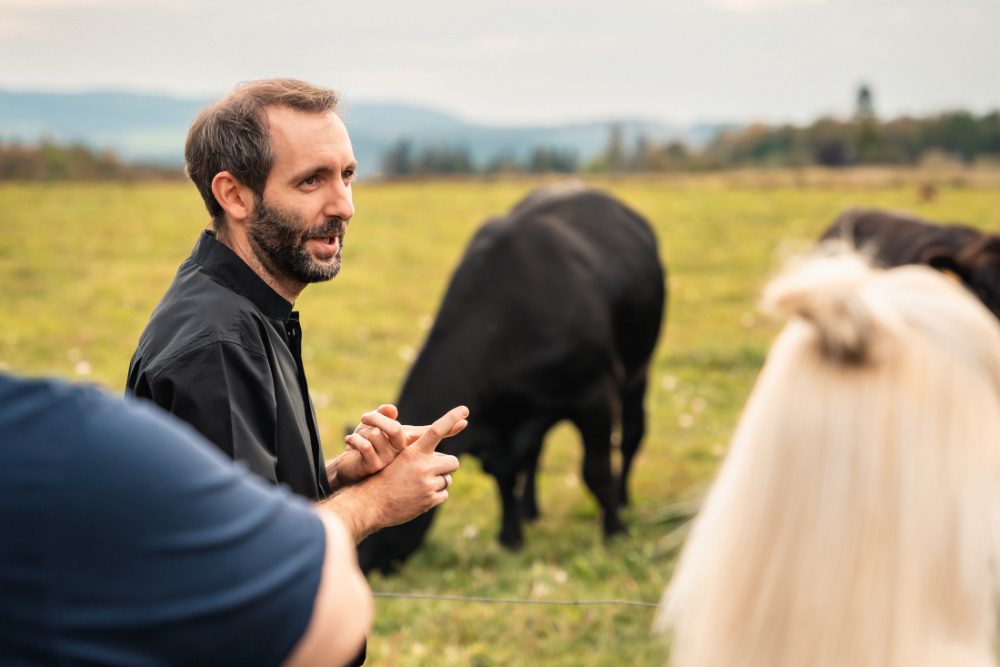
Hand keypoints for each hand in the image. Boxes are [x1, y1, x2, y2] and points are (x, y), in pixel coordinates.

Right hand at [323, 405, 468, 541]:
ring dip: (438, 482)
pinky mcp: (429, 500)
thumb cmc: (384, 477)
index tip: (465, 410)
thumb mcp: (398, 458)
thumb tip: (440, 455)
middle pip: (452, 461)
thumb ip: (418, 453)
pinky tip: (418, 496)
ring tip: (418, 484)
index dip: (451, 418)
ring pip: (447, 480)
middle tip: (432, 469)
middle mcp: (423, 466)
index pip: (436, 431)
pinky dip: (434, 496)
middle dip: (445, 466)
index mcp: (414, 452)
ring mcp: (427, 484)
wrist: (371, 503)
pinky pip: (443, 495)